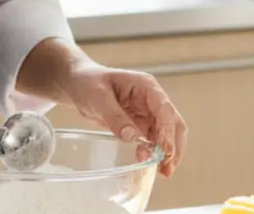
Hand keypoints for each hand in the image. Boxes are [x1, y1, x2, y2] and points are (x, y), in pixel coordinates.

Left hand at [62, 64, 186, 176]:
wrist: (80, 85)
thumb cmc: (89, 82)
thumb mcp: (98, 96)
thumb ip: (114, 115)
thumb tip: (132, 136)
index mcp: (146, 86)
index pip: (164, 109)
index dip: (168, 131)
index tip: (166, 151)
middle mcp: (151, 100)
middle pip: (172, 123)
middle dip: (173, 145)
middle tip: (167, 167)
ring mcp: (146, 113)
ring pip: (165, 135)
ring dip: (165, 152)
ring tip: (161, 171)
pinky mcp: (139, 125)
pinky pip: (151, 141)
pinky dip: (152, 153)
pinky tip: (146, 162)